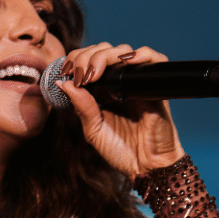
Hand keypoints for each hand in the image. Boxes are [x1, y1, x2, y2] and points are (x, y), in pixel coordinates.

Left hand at [57, 43, 185, 179]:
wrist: (146, 167)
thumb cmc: (121, 151)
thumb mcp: (93, 130)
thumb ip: (81, 106)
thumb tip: (62, 83)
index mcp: (103, 90)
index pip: (89, 59)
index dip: (77, 59)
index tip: (67, 71)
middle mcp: (120, 83)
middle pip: (104, 50)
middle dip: (87, 56)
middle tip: (81, 74)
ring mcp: (138, 83)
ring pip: (124, 51)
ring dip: (105, 55)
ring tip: (95, 74)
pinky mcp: (156, 88)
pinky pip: (155, 60)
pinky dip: (142, 54)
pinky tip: (126, 63)